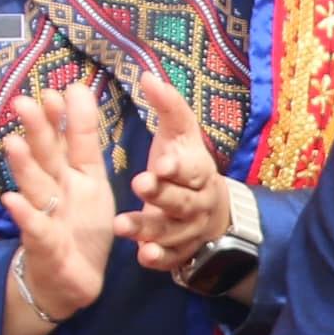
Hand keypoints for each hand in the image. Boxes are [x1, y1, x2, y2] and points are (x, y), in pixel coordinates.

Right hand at [0, 81, 119, 325]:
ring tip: (13, 144)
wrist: (69, 280)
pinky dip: (24, 216)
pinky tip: (12, 200)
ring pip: (35, 187)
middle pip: (46, 156)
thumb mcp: (91, 180)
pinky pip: (35, 229)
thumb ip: (82, 139)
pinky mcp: (44, 246)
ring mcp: (47, 215)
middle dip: (36, 130)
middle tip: (23, 103)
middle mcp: (57, 188)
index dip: (66, 117)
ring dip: (24, 166)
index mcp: (76, 172)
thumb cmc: (80, 225)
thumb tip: (77, 90)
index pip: (71, 138)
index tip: (59, 91)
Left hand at [117, 67, 235, 273]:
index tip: (161, 162)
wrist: (212, 210)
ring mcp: (189, 230)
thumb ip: (167, 106)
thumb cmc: (186, 164)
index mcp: (199, 170)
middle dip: (162, 194)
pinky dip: (158, 258)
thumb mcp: (181, 134)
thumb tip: (146, 75)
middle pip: (181, 200)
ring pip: (171, 231)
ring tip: (121, 225)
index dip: (178, 166)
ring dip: (148, 228)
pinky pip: (171, 259)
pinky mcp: (179, 252)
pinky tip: (142, 256)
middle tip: (140, 184)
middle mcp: (197, 202)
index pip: (192, 168)